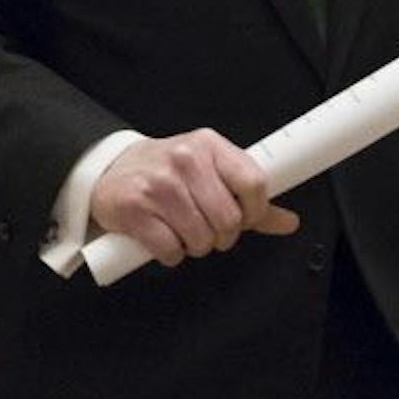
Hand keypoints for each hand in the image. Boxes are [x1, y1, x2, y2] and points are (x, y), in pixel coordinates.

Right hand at [88, 131, 299, 266]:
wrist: (110, 171)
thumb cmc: (165, 173)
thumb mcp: (209, 172)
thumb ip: (248, 198)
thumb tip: (288, 221)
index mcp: (208, 145)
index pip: (254, 182)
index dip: (255, 211)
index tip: (244, 218)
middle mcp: (184, 159)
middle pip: (229, 219)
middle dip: (221, 235)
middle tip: (206, 228)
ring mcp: (158, 184)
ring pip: (201, 239)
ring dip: (194, 245)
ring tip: (181, 229)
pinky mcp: (134, 208)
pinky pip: (171, 250)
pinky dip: (170, 253)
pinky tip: (161, 235)